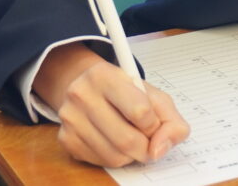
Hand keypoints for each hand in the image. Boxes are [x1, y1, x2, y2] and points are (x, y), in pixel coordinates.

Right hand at [34, 43, 189, 167]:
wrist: (91, 89)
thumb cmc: (126, 93)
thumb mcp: (153, 95)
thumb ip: (171, 121)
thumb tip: (160, 149)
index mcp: (105, 75)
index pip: (140, 111)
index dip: (154, 124)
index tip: (154, 122)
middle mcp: (82, 94)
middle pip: (126, 139)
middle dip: (146, 147)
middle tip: (150, 142)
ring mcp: (70, 118)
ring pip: (114, 155)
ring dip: (132, 155)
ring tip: (134, 139)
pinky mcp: (66, 139)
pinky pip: (100, 162)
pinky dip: (117, 158)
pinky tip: (117, 143)